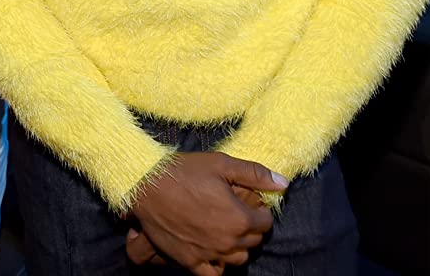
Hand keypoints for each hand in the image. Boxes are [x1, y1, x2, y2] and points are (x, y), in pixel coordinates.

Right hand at [129, 152, 286, 272]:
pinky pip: (213, 275)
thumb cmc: (184, 171)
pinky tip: (214, 253)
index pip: (265, 223)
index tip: (250, 204)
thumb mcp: (221, 164)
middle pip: (252, 242)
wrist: (147, 184)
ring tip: (226, 232)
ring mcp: (209, 254)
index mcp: (239, 218)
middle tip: (236, 214)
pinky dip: (218, 266)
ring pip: (237, 260)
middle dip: (249, 228)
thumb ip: (255, 174)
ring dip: (237, 247)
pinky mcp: (189, 261)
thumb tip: (283, 184)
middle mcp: (227, 241)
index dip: (260, 211)